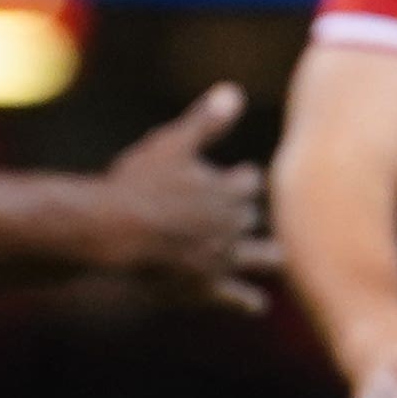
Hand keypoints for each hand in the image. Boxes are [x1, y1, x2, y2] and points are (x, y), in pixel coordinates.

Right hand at [90, 84, 281, 310]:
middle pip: (250, 218)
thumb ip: (205, 123)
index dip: (243, 179)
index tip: (243, 176)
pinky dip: (249, 302)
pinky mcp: (207, 289)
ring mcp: (223, 259)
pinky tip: (258, 306)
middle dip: (246, 214)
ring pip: (260, 257)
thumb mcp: (171, 145)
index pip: (248, 182)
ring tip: (280, 257)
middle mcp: (233, 226)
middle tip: (247, 214)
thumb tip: (235, 91)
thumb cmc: (138, 185)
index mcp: (228, 189)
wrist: (116, 234)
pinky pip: (236, 298)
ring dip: (269, 255)